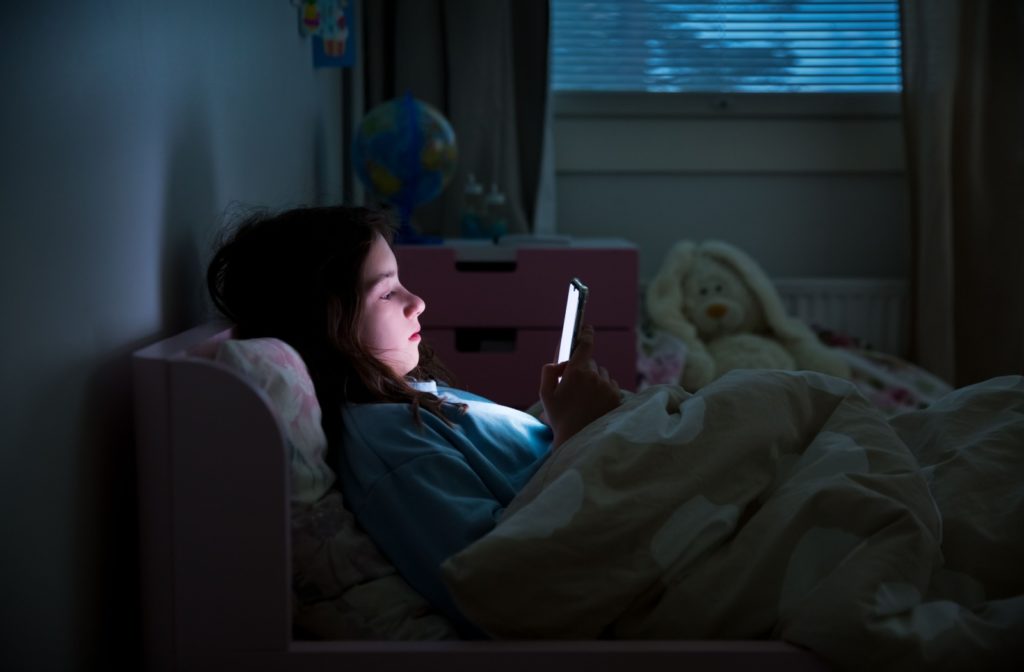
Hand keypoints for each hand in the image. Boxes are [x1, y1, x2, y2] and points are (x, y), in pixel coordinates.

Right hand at [539, 325, 621, 447]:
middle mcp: (594, 376)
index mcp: (576, 372)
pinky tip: (595, 402)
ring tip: (584, 398)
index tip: (587, 327)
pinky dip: (604, 389)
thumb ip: (548, 371)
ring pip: (602, 373)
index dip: (586, 333)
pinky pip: (611, 384)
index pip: (585, 344)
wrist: (578, 439)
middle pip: (591, 362)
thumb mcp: (545, 394)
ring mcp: (607, 386)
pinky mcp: (616, 396)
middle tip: (573, 386)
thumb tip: (558, 362)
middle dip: (583, 369)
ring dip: (595, 379)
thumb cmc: (559, 418)